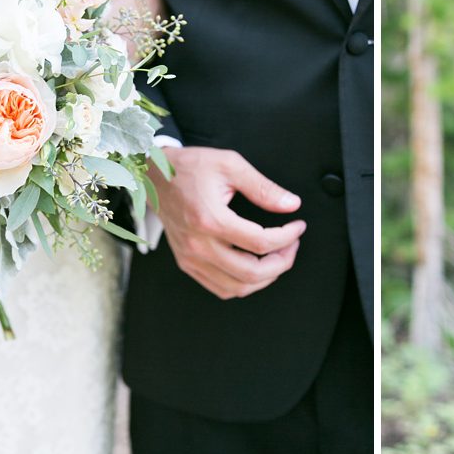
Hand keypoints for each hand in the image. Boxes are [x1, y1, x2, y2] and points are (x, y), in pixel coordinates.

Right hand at [148, 146, 305, 299]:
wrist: (155, 175)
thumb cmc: (191, 167)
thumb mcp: (230, 165)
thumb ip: (263, 187)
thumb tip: (291, 204)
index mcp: (210, 219)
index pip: (260, 243)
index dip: (287, 237)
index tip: (298, 227)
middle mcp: (198, 245)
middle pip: (251, 273)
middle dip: (282, 262)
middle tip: (292, 245)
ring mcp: (190, 258)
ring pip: (237, 288)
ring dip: (265, 278)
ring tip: (278, 257)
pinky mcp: (187, 263)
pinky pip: (220, 288)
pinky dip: (243, 284)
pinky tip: (255, 267)